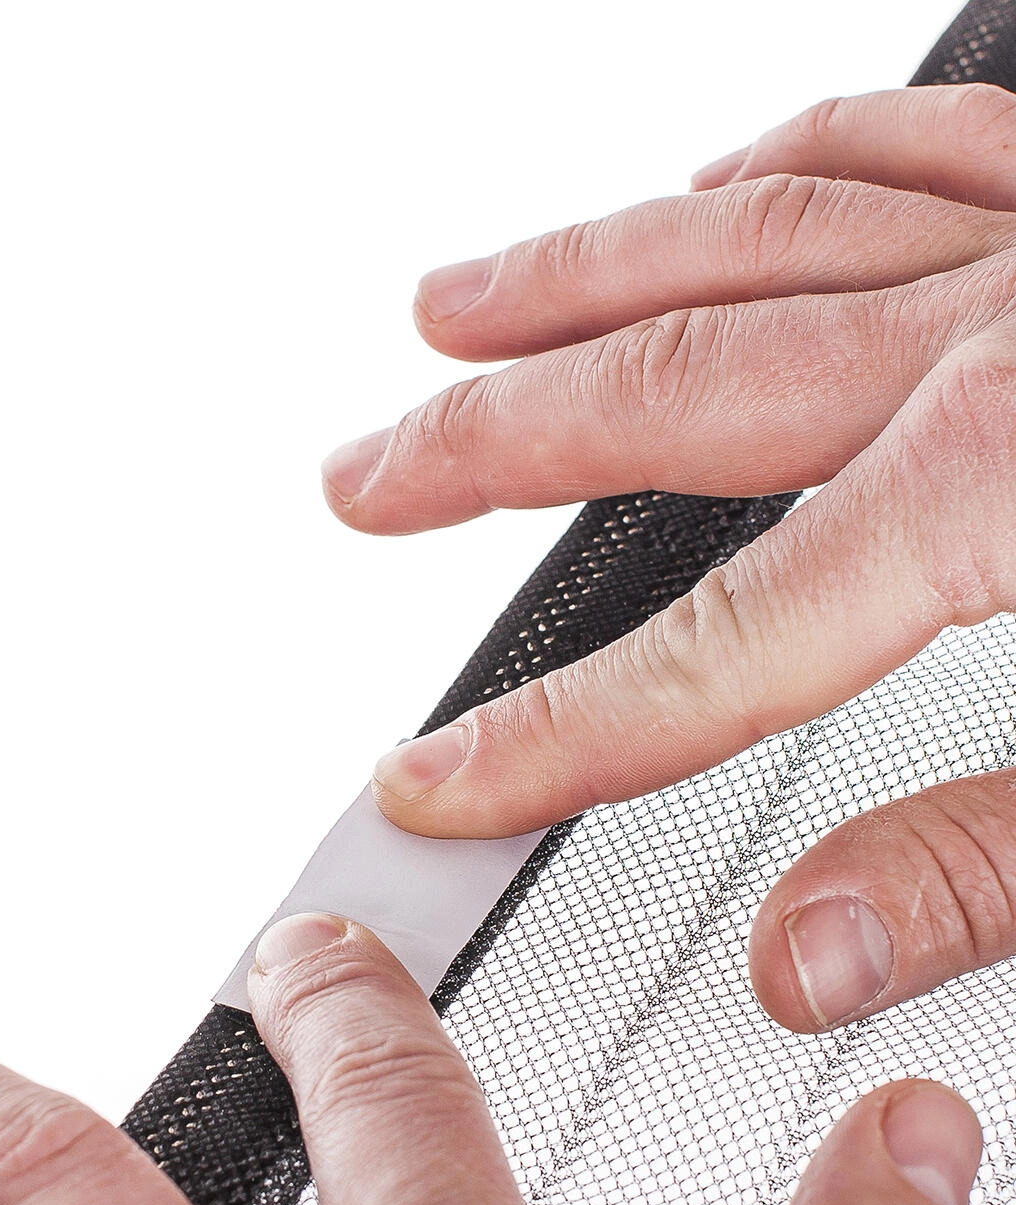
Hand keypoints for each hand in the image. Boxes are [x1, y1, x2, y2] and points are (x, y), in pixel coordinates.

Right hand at [323, 83, 1015, 1032]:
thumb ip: (994, 862)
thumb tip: (812, 957)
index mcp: (1007, 495)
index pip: (715, 651)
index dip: (554, 737)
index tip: (438, 777)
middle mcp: (996, 338)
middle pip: (668, 402)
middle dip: (483, 452)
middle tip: (359, 478)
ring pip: (745, 241)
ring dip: (571, 283)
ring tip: (445, 312)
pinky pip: (898, 142)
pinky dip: (773, 170)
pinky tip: (701, 185)